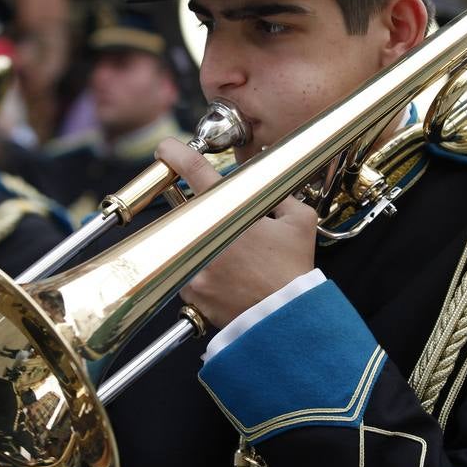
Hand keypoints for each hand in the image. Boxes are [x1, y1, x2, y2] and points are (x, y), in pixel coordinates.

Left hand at [154, 137, 317, 329]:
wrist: (284, 317)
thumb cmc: (292, 269)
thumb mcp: (299, 222)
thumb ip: (281, 194)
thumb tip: (271, 179)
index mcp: (228, 211)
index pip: (194, 170)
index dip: (175, 154)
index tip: (167, 149)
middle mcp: (204, 235)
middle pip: (184, 210)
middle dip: (201, 216)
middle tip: (227, 230)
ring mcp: (194, 263)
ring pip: (186, 244)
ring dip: (203, 247)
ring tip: (235, 264)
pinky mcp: (190, 291)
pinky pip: (188, 274)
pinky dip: (203, 275)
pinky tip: (227, 283)